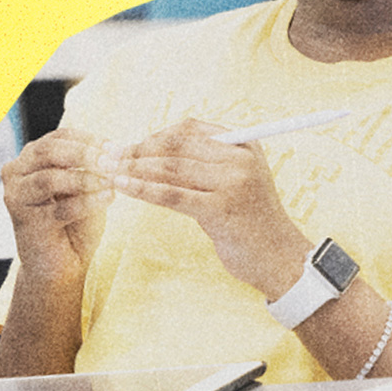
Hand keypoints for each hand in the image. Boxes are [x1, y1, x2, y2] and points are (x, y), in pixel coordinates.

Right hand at [1, 128, 115, 279]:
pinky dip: (88, 202)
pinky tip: (108, 198)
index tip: (116, 148)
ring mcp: (16, 197)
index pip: (60, 136)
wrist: (63, 265)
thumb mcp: (85, 186)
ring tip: (111, 182)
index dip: (90, 140)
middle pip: (49, 151)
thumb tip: (113, 151)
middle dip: (84, 155)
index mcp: (31, 157)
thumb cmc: (76, 221)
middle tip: (112, 162)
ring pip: (50, 179)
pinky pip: (60, 208)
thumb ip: (91, 166)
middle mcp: (16, 172)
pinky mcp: (25, 222)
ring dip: (85, 179)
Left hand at [111, 119, 308, 298]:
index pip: (190, 129)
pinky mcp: (221, 209)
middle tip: (109, 155)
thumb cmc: (252, 223)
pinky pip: (172, 195)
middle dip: (138, 150)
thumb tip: (154, 153)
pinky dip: (144, 189)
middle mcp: (239, 158)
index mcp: (243, 145)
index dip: (156, 135)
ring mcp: (232, 182)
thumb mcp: (236, 183)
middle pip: (176, 147)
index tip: (131, 145)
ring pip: (171, 169)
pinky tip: (124, 187)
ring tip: (110, 170)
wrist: (281, 260)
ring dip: (135, 168)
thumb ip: (206, 165)